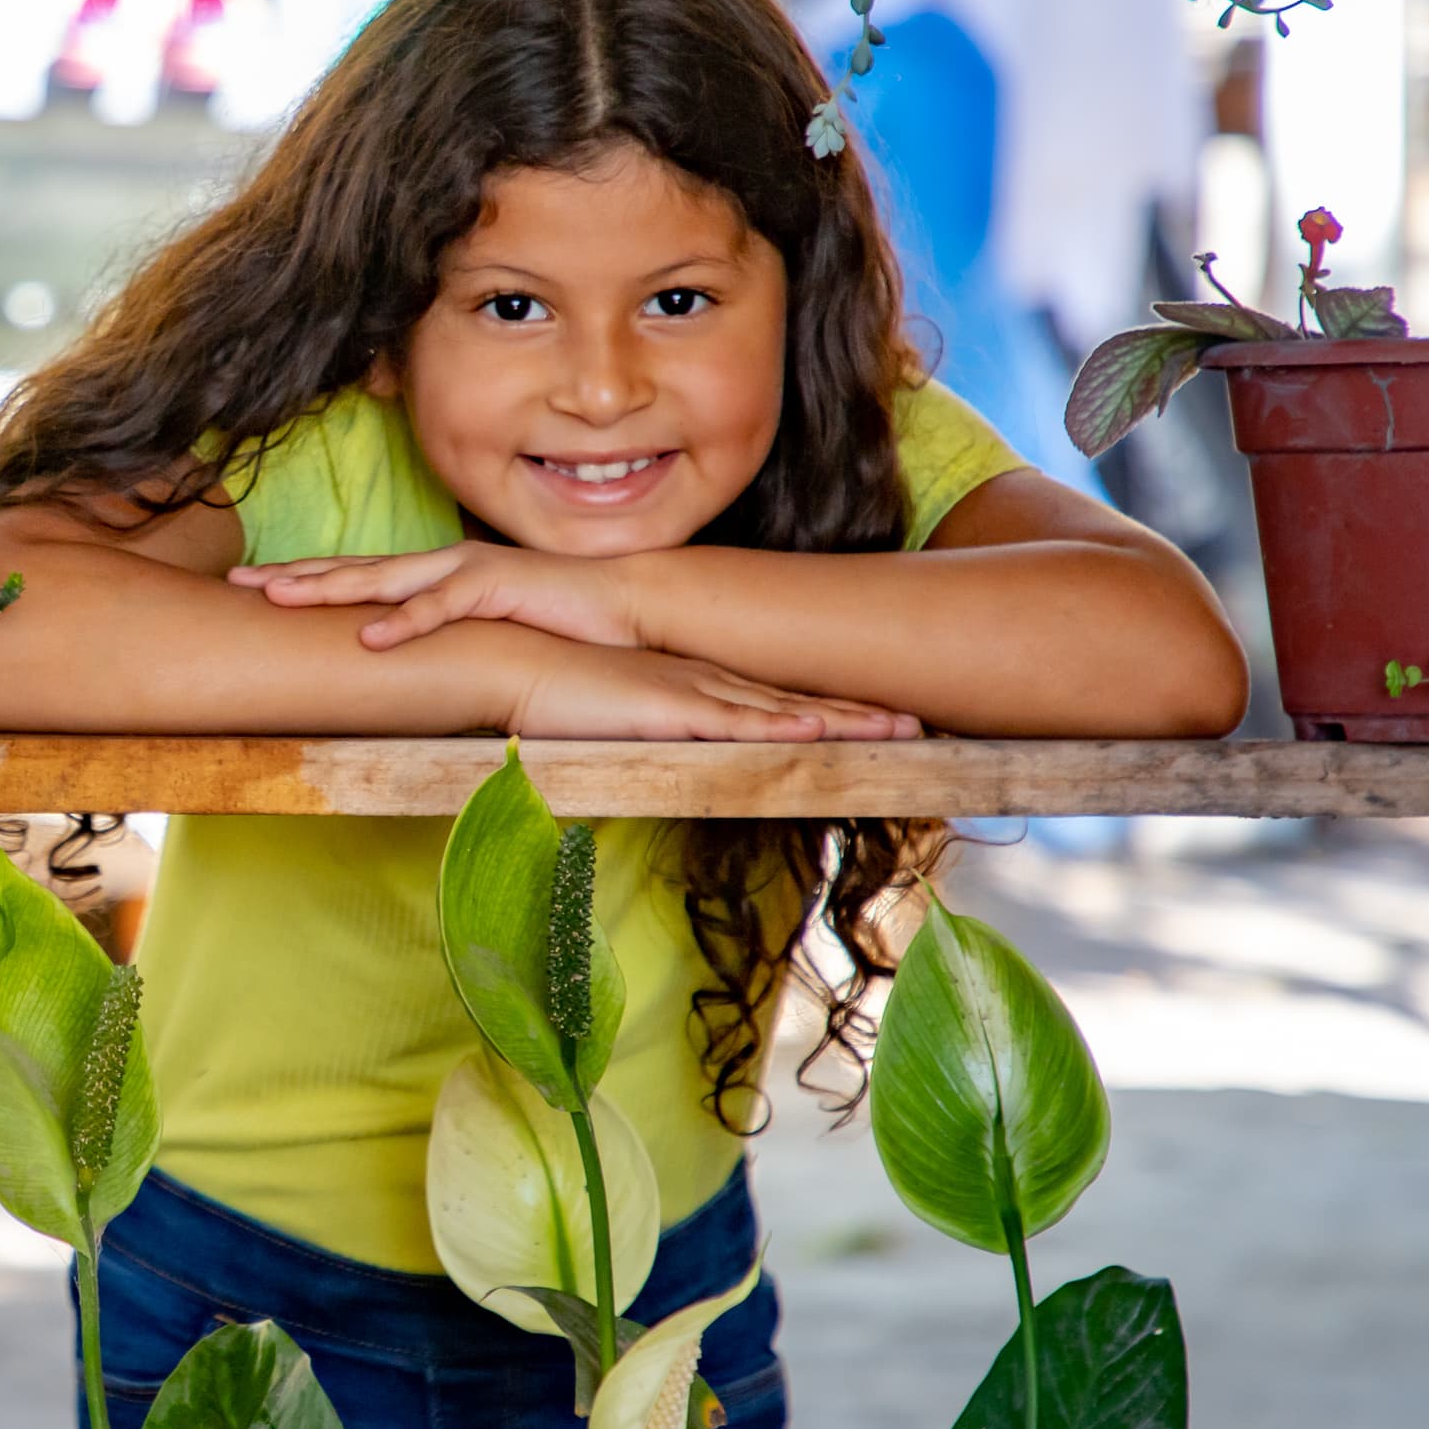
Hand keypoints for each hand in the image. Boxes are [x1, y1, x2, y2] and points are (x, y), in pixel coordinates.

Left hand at [235, 540, 642, 651]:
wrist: (620, 602)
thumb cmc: (553, 620)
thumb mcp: (482, 632)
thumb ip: (443, 641)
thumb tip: (401, 665)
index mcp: (434, 574)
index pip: (356, 573)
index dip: (303, 576)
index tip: (250, 585)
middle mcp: (441, 564)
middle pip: (354, 568)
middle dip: (293, 574)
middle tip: (237, 582)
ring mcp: (466, 571)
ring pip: (385, 580)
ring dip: (330, 589)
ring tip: (280, 598)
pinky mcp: (497, 588)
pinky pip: (442, 607)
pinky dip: (404, 622)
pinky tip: (368, 637)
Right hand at [503, 639, 925, 743]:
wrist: (511, 663)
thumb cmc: (551, 695)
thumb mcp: (611, 723)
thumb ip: (641, 739)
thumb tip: (654, 765)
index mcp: (694, 687)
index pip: (774, 702)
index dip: (827, 712)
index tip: (874, 722)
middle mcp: (704, 684)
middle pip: (796, 703)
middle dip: (859, 714)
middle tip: (918, 724)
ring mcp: (691, 693)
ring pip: (782, 712)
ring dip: (843, 722)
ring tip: (899, 729)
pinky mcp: (667, 708)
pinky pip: (735, 723)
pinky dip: (780, 728)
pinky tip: (820, 732)